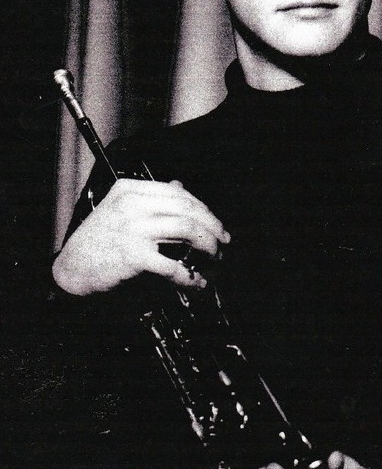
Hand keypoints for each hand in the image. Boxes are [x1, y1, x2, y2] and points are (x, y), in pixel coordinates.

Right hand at [52, 179, 229, 295]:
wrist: (71, 271)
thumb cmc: (96, 243)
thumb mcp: (118, 210)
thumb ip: (149, 199)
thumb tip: (180, 186)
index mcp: (129, 190)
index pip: (178, 192)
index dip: (203, 209)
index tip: (216, 224)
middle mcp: (132, 204)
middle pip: (188, 208)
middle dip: (212, 226)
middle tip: (222, 241)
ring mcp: (133, 228)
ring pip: (188, 230)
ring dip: (207, 247)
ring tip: (213, 259)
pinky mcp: (134, 255)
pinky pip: (173, 264)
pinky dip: (189, 276)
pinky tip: (194, 282)